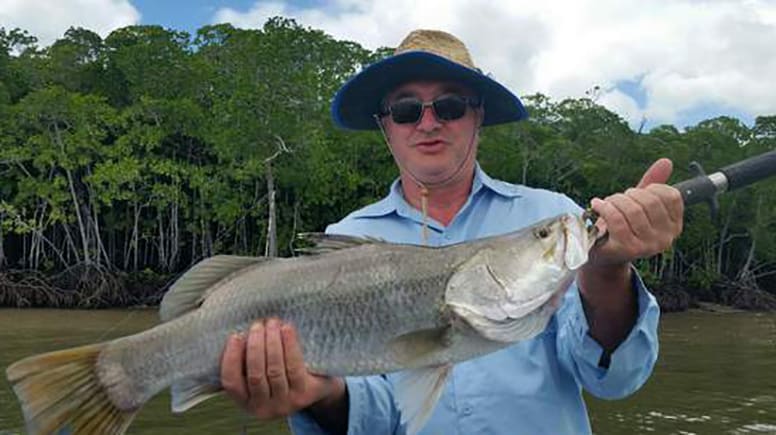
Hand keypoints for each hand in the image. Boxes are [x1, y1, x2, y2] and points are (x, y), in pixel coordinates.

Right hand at [220, 318, 343, 418]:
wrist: (315, 386)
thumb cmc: (280, 372)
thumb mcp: (260, 372)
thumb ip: (245, 359)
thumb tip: (238, 334)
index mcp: (246, 402)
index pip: (231, 382)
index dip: (231, 358)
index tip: (236, 336)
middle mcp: (264, 408)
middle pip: (255, 375)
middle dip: (255, 346)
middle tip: (257, 324)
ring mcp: (285, 403)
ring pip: (274, 370)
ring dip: (272, 342)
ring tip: (272, 323)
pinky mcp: (304, 394)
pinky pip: (294, 367)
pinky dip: (289, 345)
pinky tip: (286, 329)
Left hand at [588, 158, 683, 267]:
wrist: (602, 255)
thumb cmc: (621, 226)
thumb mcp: (638, 204)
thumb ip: (652, 184)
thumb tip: (666, 161)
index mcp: (673, 226)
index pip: (671, 195)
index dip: (651, 188)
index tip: (636, 193)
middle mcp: (665, 238)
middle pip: (650, 201)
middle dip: (629, 194)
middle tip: (617, 199)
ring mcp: (647, 246)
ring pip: (633, 209)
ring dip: (615, 201)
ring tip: (606, 203)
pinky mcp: (627, 249)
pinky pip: (617, 220)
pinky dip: (604, 208)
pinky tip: (597, 205)